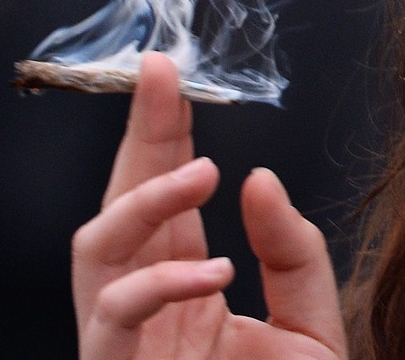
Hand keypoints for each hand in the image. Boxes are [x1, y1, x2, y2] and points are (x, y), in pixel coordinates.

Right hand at [71, 52, 346, 357]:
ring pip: (93, 254)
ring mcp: (127, 345)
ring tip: (203, 172)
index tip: (173, 72)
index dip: (165, 132)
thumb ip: (293, 252)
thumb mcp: (311, 324)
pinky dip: (155, 287)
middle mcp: (148, 309)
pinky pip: (112, 321)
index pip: (168, 196)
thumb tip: (261, 180)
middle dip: (137, 137)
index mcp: (189, 288)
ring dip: (142, 202)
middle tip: (160, 76)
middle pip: (122, 204)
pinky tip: (209, 269)